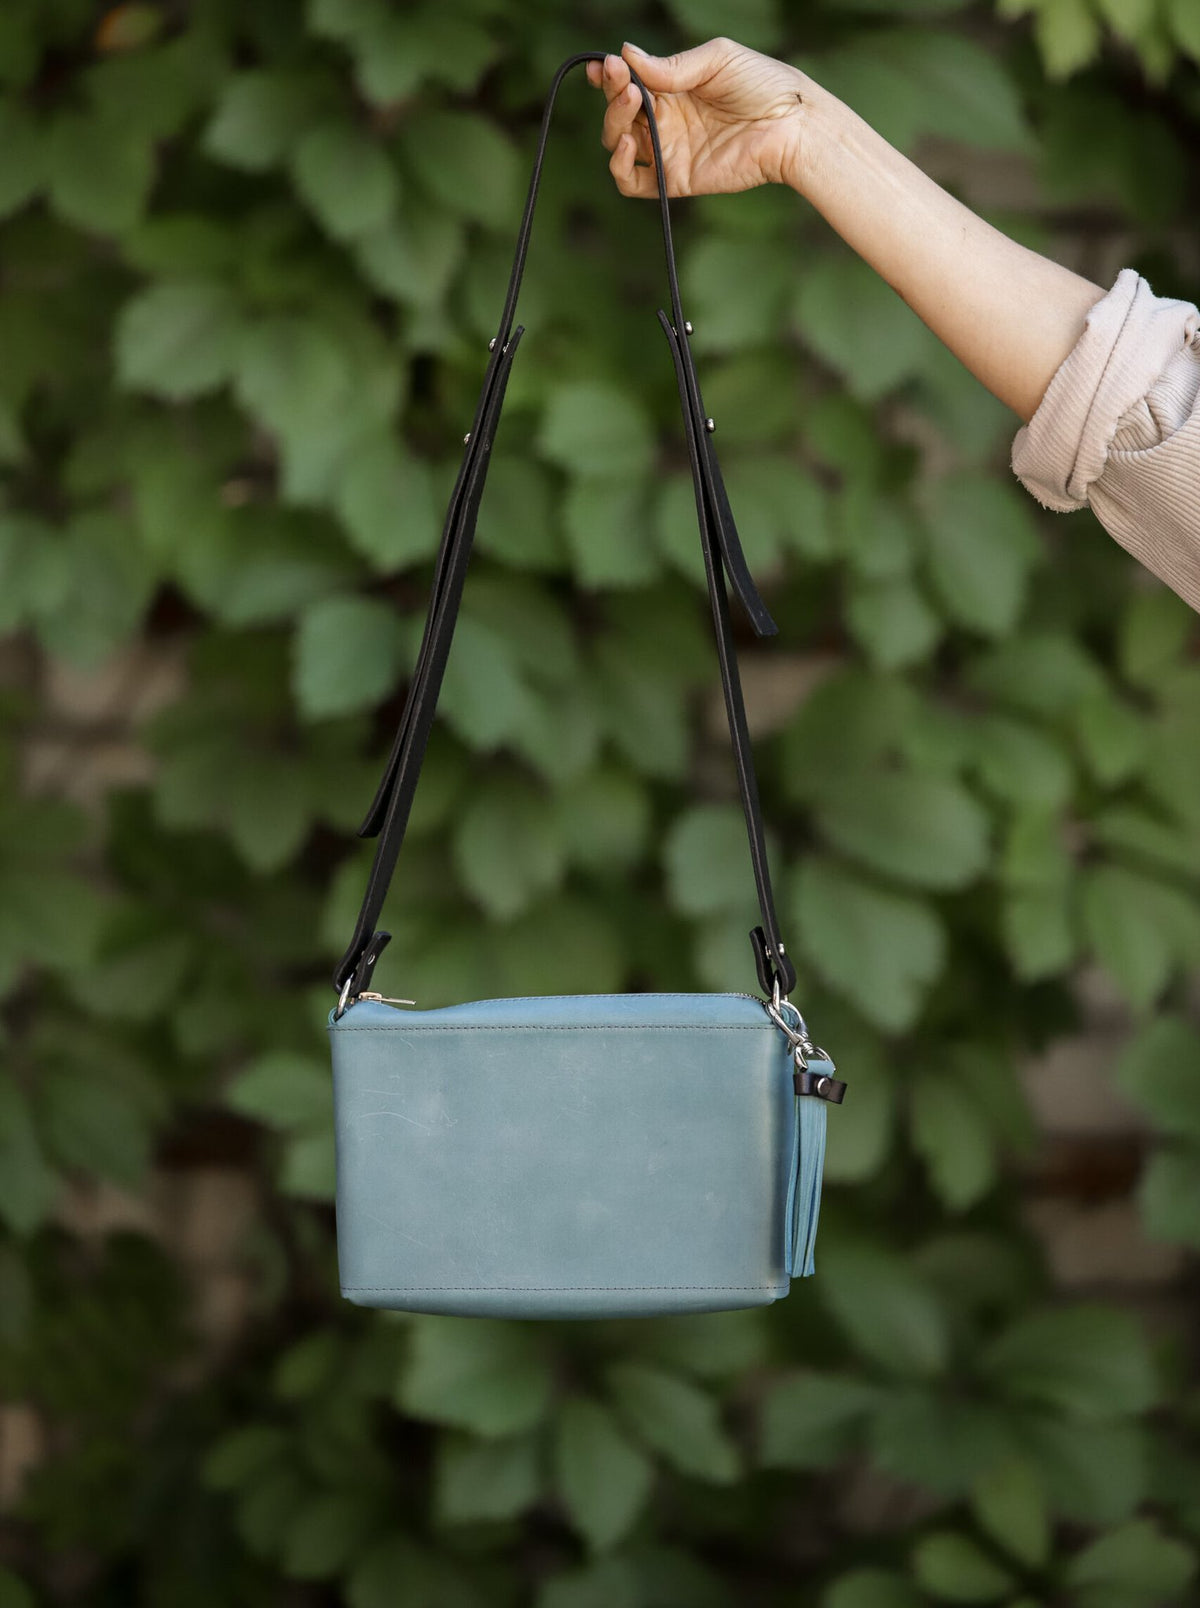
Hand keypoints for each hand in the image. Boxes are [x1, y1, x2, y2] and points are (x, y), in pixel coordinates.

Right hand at [585, 37, 808, 198]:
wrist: (790, 126)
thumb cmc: (761, 84)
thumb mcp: (715, 59)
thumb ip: (670, 65)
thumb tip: (626, 54)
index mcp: (672, 87)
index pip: (628, 83)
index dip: (610, 75)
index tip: (604, 66)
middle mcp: (665, 119)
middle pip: (618, 113)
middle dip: (613, 95)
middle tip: (625, 84)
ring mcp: (668, 150)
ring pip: (618, 143)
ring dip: (613, 124)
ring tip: (632, 105)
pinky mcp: (675, 179)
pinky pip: (632, 183)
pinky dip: (620, 166)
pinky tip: (630, 144)